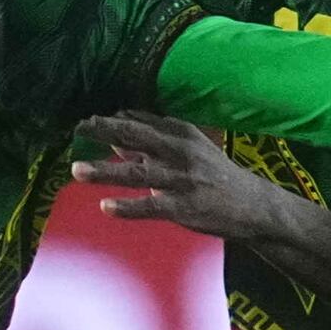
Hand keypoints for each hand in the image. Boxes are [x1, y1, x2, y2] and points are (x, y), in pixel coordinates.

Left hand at [70, 113, 274, 238]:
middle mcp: (181, 152)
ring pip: (138, 173)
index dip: (110, 121)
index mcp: (182, 133)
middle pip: (136, 138)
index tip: (84, 122)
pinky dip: (128, 207)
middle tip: (77, 131)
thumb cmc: (215, 176)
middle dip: (104, 133)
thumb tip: (116, 138)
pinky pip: (151, 207)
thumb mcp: (189, 151)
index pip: (140, 123)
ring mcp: (183, 180)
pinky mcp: (184, 207)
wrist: (253, 206)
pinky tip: (106, 207)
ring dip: (105, 171)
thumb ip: (154, 143)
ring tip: (77, 171)